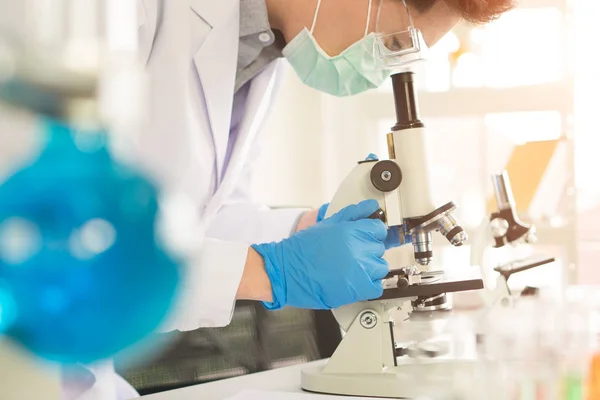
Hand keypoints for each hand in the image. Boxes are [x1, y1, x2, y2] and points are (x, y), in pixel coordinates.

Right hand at [252, 200, 388, 309]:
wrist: (286, 272)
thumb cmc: (302, 250)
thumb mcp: (327, 224)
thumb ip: (353, 214)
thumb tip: (371, 207)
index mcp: (351, 230)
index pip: (379, 229)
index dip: (370, 234)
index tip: (363, 239)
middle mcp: (359, 248)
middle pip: (379, 248)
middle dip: (367, 251)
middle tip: (349, 255)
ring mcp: (361, 269)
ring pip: (380, 266)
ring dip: (369, 268)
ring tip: (351, 269)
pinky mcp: (359, 288)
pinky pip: (377, 286)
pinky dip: (369, 285)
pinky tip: (354, 281)